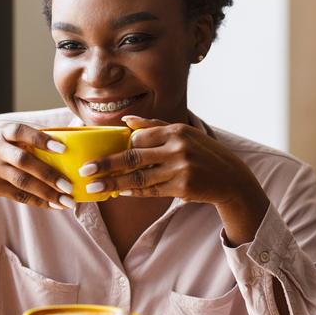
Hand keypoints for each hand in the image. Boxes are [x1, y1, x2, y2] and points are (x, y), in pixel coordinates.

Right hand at [0, 123, 74, 243]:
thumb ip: (26, 138)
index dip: (42, 140)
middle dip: (48, 174)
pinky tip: (53, 204)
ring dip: (47, 192)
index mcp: (2, 132)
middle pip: (24, 161)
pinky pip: (18, 195)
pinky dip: (38, 201)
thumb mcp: (1, 138)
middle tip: (69, 185)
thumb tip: (68, 137)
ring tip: (67, 201)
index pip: (22, 132)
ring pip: (22, 182)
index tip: (62, 148)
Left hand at [79, 117, 269, 245]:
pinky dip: (133, 192)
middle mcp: (177, 148)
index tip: (97, 153)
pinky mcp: (183, 186)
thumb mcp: (183, 134)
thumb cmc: (202, 153)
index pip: (138, 137)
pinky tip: (118, 192)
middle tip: (85, 170)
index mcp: (175, 131)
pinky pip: (151, 190)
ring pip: (139, 177)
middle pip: (133, 156)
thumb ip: (154, 127)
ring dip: (114, 183)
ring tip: (94, 187)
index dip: (118, 147)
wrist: (230, 178)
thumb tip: (125, 122)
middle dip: (106, 164)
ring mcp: (180, 168)